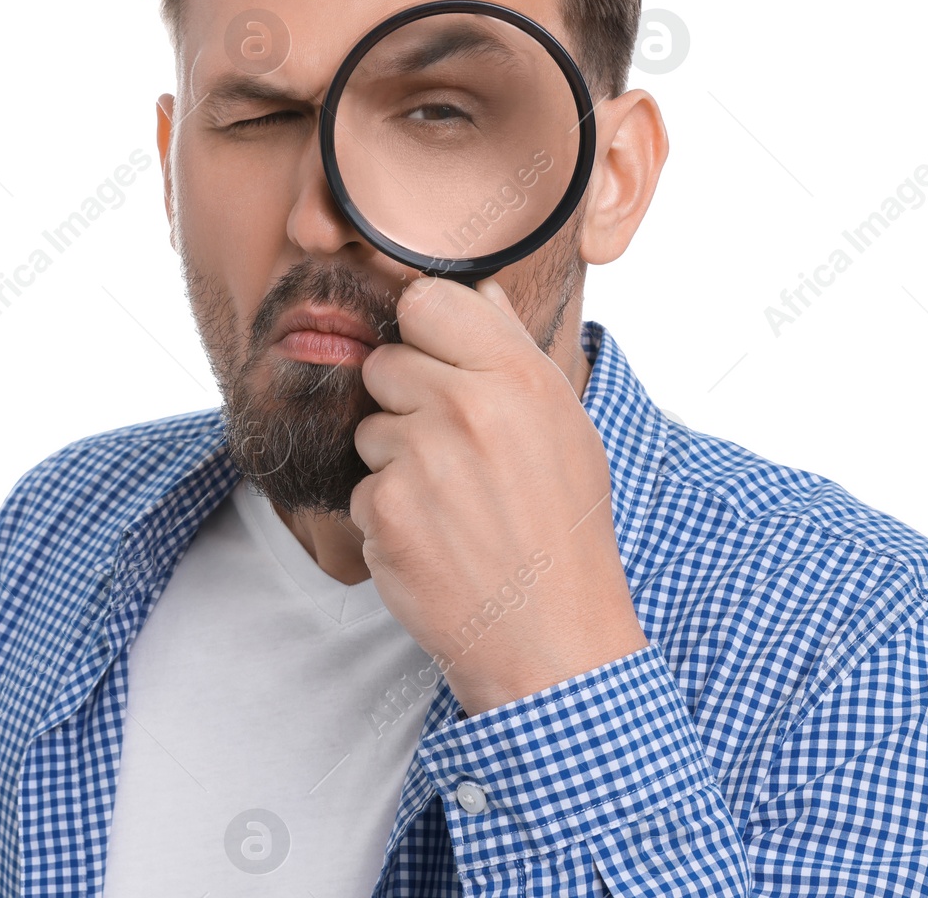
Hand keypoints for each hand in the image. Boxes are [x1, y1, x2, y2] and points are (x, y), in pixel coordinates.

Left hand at [350, 275, 648, 716]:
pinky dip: (388, 515)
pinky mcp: (383, 512)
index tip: (440, 363)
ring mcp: (419, 460)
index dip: (425, 333)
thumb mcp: (564, 426)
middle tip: (454, 452)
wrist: (550, 638)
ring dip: (395, 461)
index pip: (427, 301)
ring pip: (370, 429)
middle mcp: (465, 408)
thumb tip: (478, 289)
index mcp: (517, 375)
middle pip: (386, 364)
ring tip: (452, 503)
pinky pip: (362, 488)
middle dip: (407, 402)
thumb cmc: (563, 528)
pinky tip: (436, 540)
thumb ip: (512, 349)